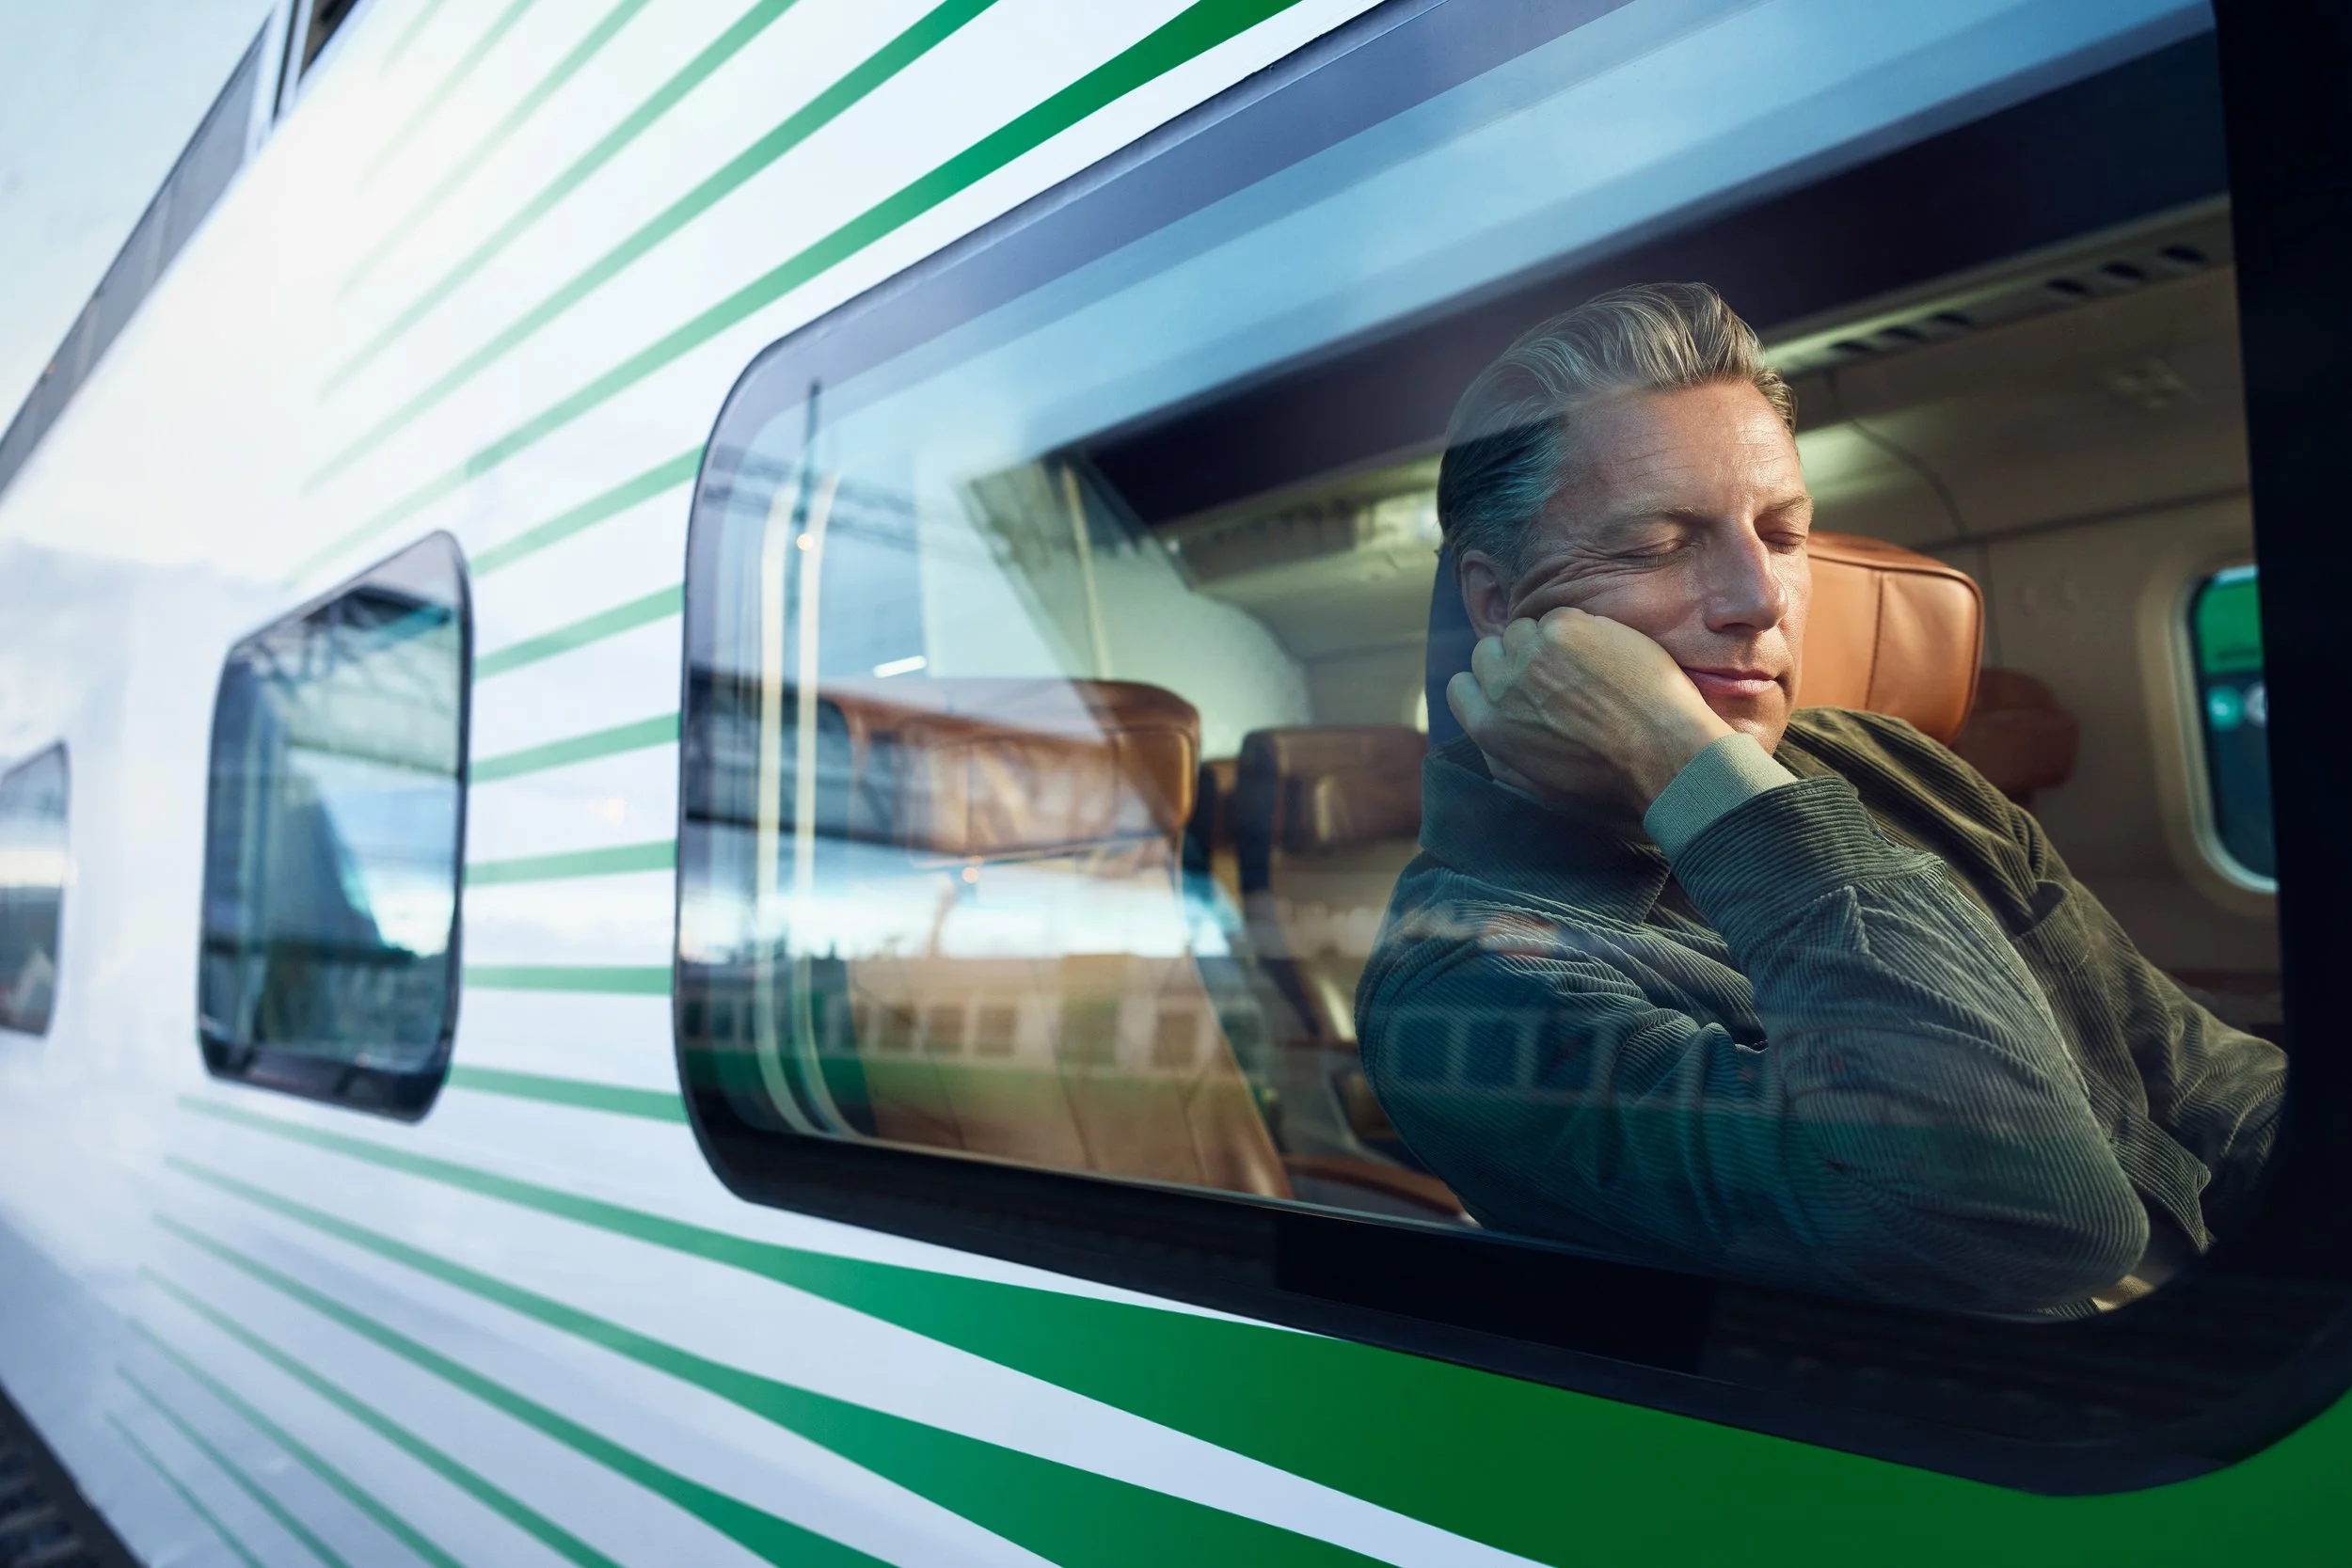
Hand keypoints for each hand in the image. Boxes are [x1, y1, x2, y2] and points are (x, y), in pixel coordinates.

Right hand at [1446, 609, 1732, 816]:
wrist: (1662, 752)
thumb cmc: (1608, 778)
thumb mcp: (1536, 786)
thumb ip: (1499, 752)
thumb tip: (1485, 724)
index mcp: (1489, 728)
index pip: (1461, 687)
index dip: (1488, 683)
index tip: (1515, 686)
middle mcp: (1502, 687)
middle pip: (1489, 652)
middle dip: (1516, 659)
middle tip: (1556, 675)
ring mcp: (1532, 653)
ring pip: (1525, 629)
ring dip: (1549, 642)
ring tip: (1586, 667)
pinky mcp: (1566, 628)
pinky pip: (1560, 616)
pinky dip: (1582, 630)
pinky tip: (1607, 656)